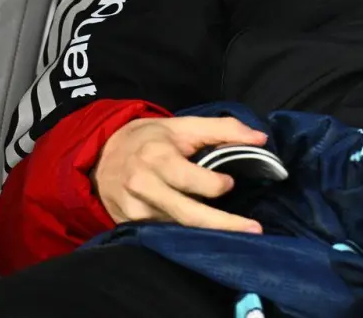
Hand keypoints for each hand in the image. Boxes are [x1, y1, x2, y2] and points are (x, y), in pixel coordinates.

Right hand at [93, 115, 268, 233]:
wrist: (102, 155)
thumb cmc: (150, 139)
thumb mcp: (183, 126)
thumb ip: (223, 129)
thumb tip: (260, 138)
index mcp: (157, 157)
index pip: (191, 179)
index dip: (215, 184)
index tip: (230, 182)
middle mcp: (144, 186)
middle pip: (189, 214)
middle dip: (223, 224)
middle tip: (254, 230)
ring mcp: (135, 210)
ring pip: (178, 228)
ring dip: (207, 232)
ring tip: (233, 235)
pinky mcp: (131, 226)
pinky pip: (164, 234)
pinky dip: (186, 235)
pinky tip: (203, 237)